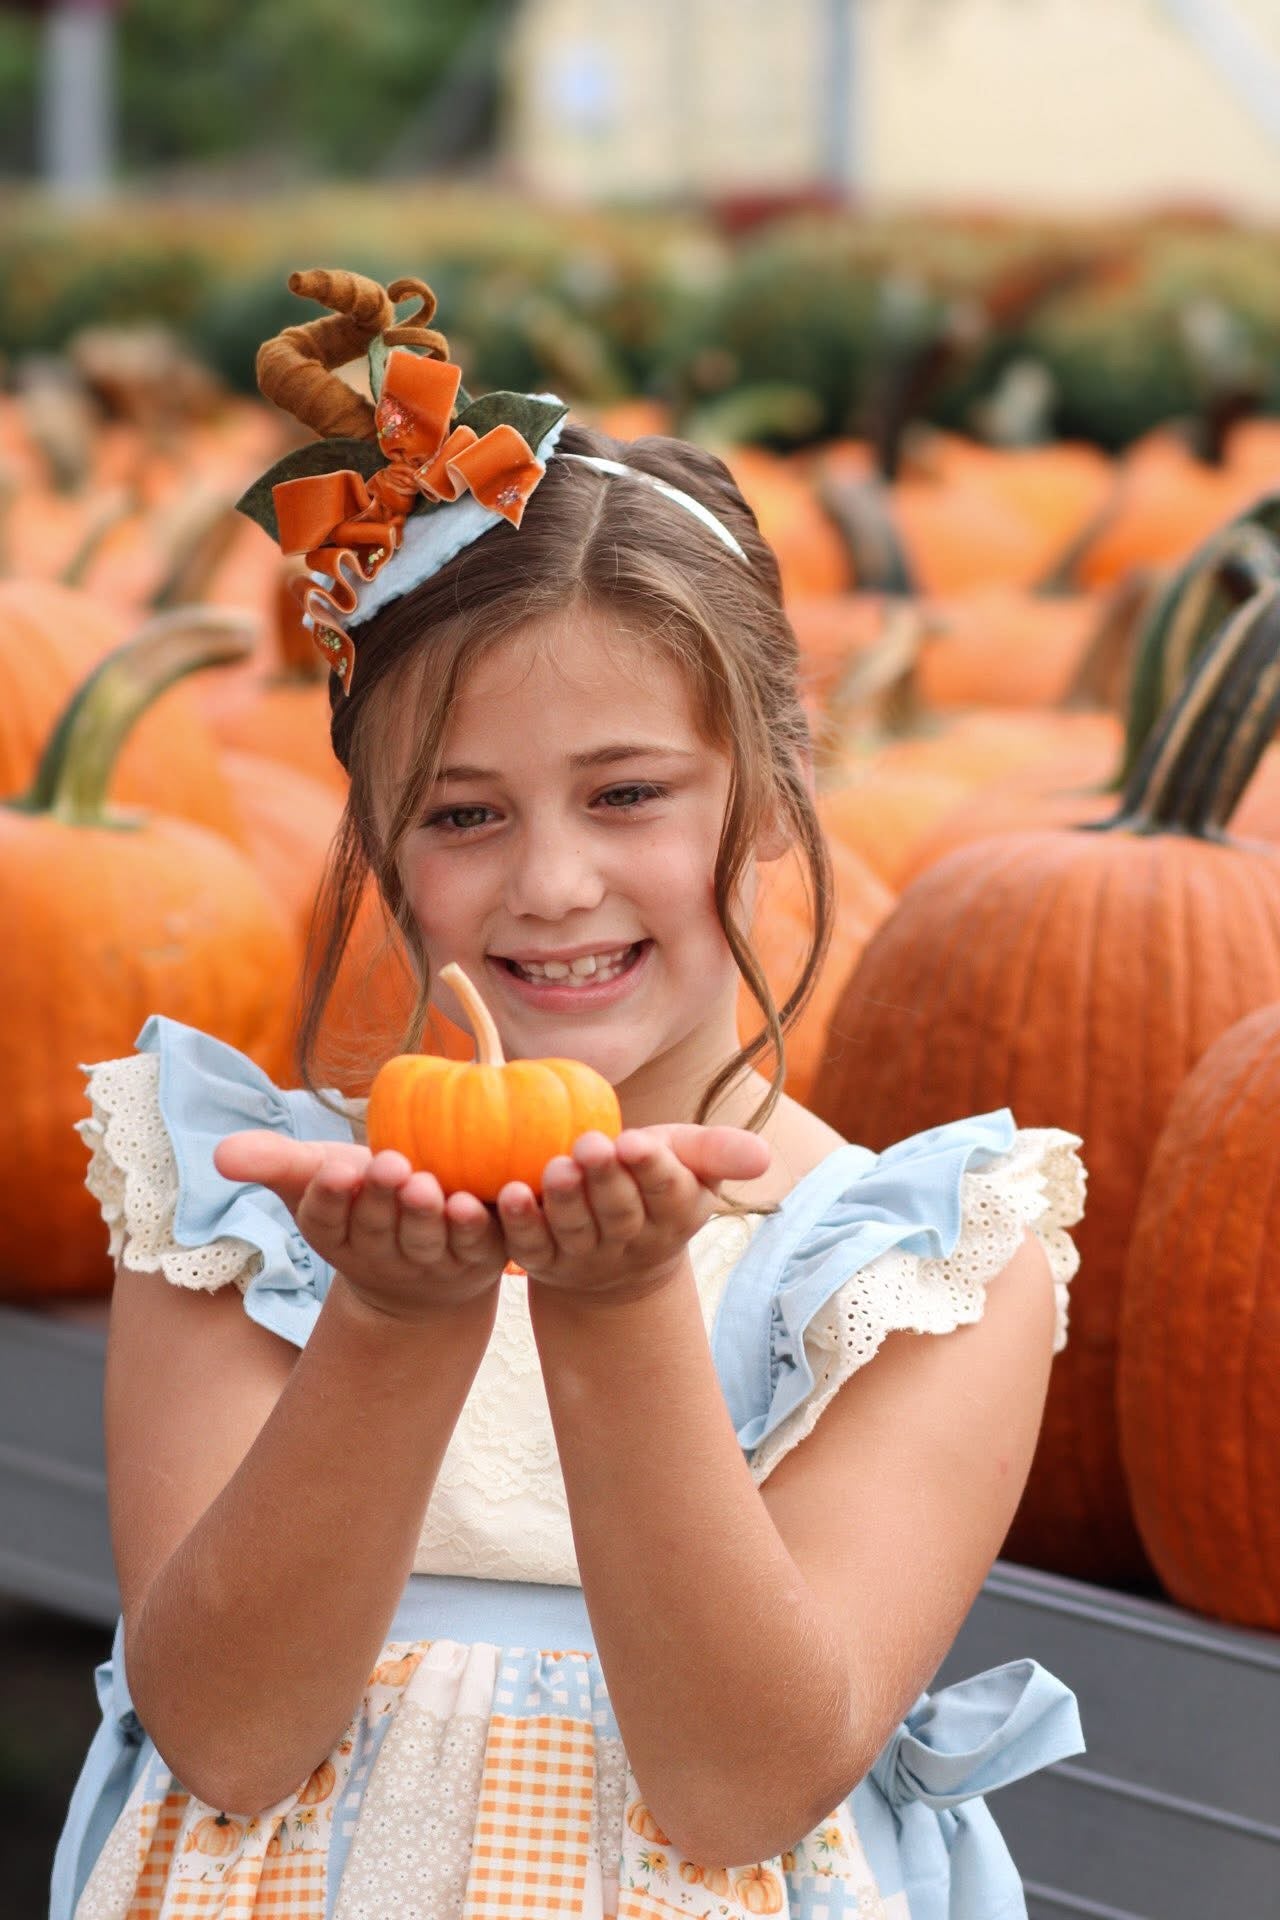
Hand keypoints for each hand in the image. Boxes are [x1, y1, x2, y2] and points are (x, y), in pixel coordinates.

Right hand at [212, 1132, 506, 1322]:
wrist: (425, 1265)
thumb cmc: (364, 1201)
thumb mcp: (316, 1176)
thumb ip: (273, 1161)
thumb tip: (220, 1155)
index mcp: (337, 1233)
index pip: (325, 1219)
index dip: (331, 1196)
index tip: (336, 1170)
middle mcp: (381, 1253)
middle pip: (377, 1227)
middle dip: (381, 1197)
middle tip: (388, 1165)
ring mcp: (430, 1261)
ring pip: (425, 1239)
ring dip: (425, 1215)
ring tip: (425, 1185)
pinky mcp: (478, 1258)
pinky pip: (477, 1245)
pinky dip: (476, 1227)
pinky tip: (475, 1203)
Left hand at [495, 1123, 769, 1307]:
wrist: (616, 1253)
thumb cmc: (654, 1184)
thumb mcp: (690, 1162)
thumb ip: (720, 1152)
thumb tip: (764, 1156)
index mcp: (676, 1213)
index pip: (668, 1192)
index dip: (652, 1168)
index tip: (635, 1141)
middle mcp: (633, 1241)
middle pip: (620, 1212)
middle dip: (606, 1180)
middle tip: (591, 1144)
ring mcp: (587, 1256)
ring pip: (576, 1230)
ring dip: (564, 1201)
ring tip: (555, 1168)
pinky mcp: (544, 1261)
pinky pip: (530, 1245)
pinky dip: (517, 1223)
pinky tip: (506, 1194)